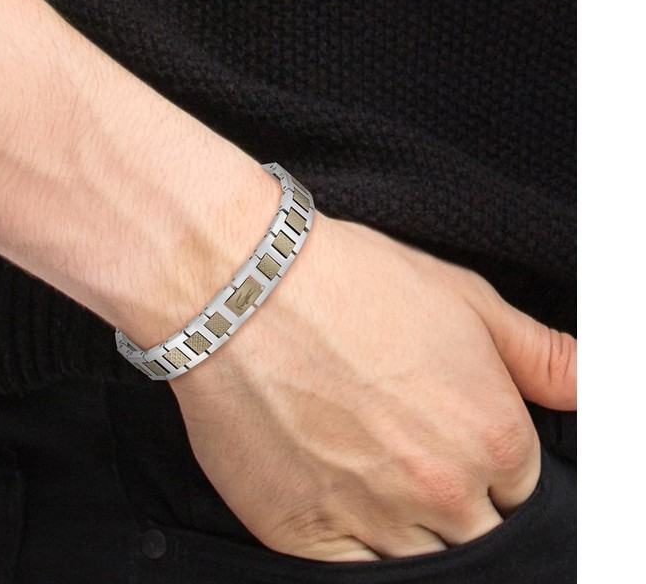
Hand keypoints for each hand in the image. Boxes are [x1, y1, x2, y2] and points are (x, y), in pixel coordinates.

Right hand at [170, 213, 575, 560]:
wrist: (243, 287)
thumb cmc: (349, 281)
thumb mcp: (461, 297)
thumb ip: (537, 354)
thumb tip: (591, 384)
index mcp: (491, 435)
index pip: (521, 492)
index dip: (489, 467)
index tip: (452, 442)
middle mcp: (441, 488)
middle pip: (476, 536)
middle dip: (456, 503)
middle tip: (407, 454)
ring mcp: (370, 518)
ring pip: (419, 562)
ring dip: (407, 528)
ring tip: (371, 471)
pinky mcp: (302, 534)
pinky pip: (353, 575)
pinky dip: (357, 549)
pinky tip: (340, 498)